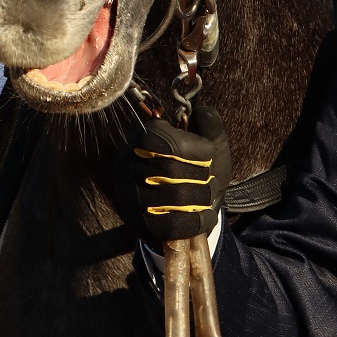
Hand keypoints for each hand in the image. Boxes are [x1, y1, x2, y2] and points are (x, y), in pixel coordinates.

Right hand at [114, 105, 231, 245]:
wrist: (186, 211)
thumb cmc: (198, 169)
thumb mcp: (208, 143)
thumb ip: (210, 124)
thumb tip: (201, 112)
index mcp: (140, 139)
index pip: (162, 138)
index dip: (194, 147)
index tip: (208, 154)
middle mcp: (126, 165)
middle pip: (171, 169)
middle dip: (201, 175)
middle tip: (210, 179)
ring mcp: (129, 197)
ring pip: (174, 197)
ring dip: (202, 198)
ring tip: (207, 196)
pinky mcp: (138, 224)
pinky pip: (173, 224)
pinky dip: (198, 220)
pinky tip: (204, 215)